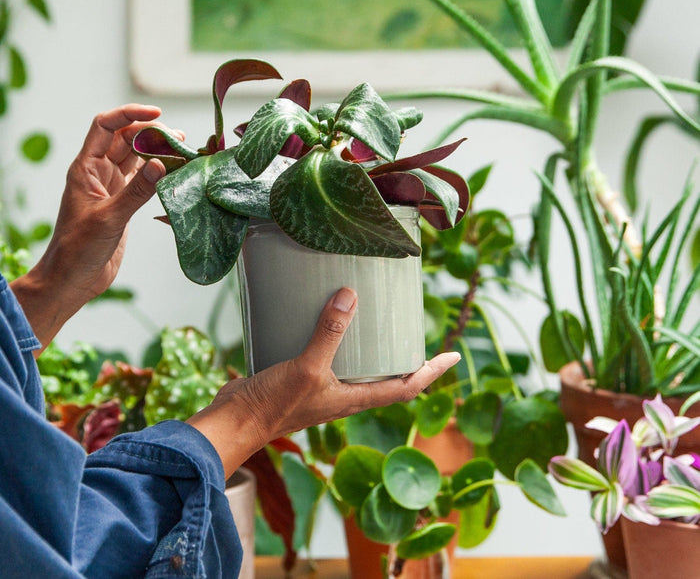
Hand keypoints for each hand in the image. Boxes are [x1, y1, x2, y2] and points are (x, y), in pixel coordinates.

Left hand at [11, 104, 176, 346]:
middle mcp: (98, 173)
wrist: (72, 279)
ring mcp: (111, 188)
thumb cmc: (78, 250)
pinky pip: (142, 180)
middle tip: (177, 138)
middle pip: (124, 139)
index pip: (105, 127)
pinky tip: (175, 172)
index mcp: (85, 169)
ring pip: (135, 158)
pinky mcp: (123, 203)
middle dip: (149, 133)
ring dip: (156, 151)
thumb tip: (161, 164)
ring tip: (181, 149)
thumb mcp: (109, 218)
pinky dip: (158, 173)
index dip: (129, 115)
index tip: (156, 115)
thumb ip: (136, 191)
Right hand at [188, 288, 460, 478]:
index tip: (453, 356)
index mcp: (354, 399)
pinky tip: (325, 320)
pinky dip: (336, 339)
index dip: (432, 372)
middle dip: (406, 358)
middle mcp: (343, 395)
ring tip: (378, 320)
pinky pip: (329, 357)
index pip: (406, 387)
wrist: (235, 421)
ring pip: (358, 367)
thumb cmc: (273, 406)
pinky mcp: (301, 377)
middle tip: (416, 331)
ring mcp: (323, 387)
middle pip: (387, 378)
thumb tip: (350, 296)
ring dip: (373, 348)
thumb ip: (329, 334)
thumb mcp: (307, 368)